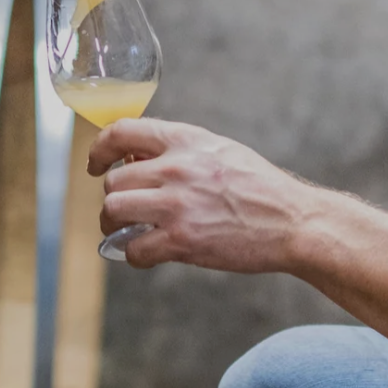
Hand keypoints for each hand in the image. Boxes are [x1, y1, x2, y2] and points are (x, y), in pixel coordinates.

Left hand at [88, 118, 338, 272]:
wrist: (292, 221)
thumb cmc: (259, 188)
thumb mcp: (218, 150)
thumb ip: (179, 150)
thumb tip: (137, 160)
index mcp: (185, 140)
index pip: (122, 132)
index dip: (99, 148)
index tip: (96, 165)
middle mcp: (176, 168)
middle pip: (112, 180)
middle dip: (112, 198)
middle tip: (124, 211)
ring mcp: (177, 205)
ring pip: (113, 210)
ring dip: (113, 225)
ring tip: (126, 232)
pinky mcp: (182, 241)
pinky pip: (133, 249)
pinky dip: (134, 255)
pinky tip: (146, 254)